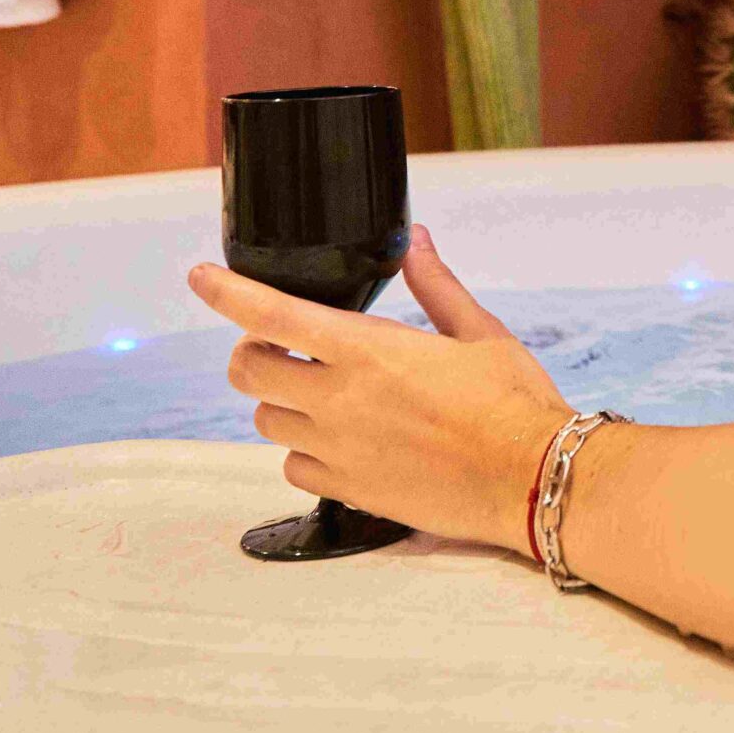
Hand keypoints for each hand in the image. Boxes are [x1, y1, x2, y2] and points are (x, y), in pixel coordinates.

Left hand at [194, 226, 573, 556]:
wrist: (532, 480)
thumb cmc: (514, 404)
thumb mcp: (480, 333)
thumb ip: (436, 286)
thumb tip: (418, 242)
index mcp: (370, 350)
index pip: (272, 315)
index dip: (227, 292)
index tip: (201, 277)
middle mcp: (341, 399)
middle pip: (248, 371)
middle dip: (251, 352)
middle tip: (278, 347)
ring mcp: (339, 449)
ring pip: (267, 420)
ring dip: (281, 401)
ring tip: (319, 395)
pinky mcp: (348, 490)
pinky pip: (294, 467)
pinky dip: (304, 450)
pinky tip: (340, 441)